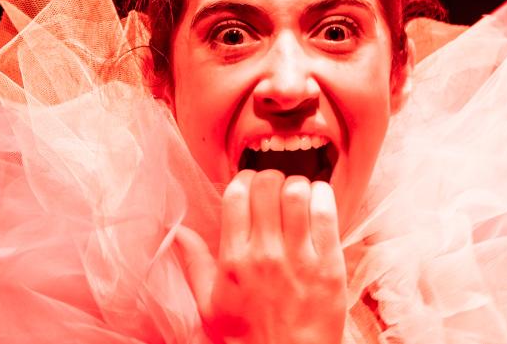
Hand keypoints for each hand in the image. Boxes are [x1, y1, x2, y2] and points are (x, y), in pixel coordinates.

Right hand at [175, 171, 346, 343]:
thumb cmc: (248, 337)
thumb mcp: (211, 305)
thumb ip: (194, 264)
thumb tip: (177, 232)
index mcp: (234, 260)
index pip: (236, 194)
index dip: (244, 180)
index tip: (251, 186)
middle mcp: (265, 254)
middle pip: (267, 185)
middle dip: (272, 178)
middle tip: (276, 190)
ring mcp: (299, 259)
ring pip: (297, 192)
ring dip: (298, 185)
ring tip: (298, 196)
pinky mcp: (329, 265)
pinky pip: (326, 214)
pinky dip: (322, 197)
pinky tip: (318, 202)